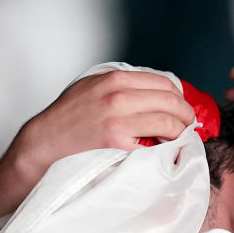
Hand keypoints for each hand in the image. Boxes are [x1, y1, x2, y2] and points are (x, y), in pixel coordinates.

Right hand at [16, 69, 195, 176]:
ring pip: (169, 123)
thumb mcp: (93, 86)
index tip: (181, 108)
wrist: (44, 143)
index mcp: (115, 80)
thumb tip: (154, 91)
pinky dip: (165, 150)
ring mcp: (119, 121)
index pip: (164, 83)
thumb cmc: (68, 117)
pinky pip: (154, 146)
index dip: (179, 97)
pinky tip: (164, 153)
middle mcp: (119, 97)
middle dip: (186, 115)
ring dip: (181, 133)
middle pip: (171, 102)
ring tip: (180, 139)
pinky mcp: (117, 144)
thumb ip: (121, 84)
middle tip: (189, 126)